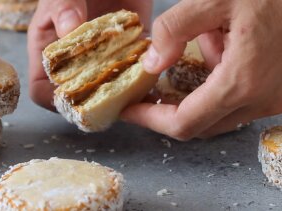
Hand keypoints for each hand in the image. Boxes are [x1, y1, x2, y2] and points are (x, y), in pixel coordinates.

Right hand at [28, 0, 152, 110]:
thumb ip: (62, 6)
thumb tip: (69, 30)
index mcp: (49, 50)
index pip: (41, 90)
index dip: (55, 101)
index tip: (77, 98)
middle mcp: (74, 60)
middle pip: (77, 98)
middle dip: (93, 103)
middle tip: (112, 99)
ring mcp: (101, 57)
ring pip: (107, 90)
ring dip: (120, 94)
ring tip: (135, 92)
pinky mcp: (126, 49)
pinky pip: (132, 72)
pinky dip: (141, 79)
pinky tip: (150, 80)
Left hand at [121, 0, 281, 139]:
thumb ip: (177, 28)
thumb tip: (151, 62)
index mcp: (241, 82)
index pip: (183, 123)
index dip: (150, 120)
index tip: (129, 110)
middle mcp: (260, 100)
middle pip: (199, 124)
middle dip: (168, 109)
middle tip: (147, 90)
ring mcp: (273, 100)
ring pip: (218, 112)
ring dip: (196, 89)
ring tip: (196, 48)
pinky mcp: (279, 92)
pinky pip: (238, 98)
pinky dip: (218, 82)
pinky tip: (222, 46)